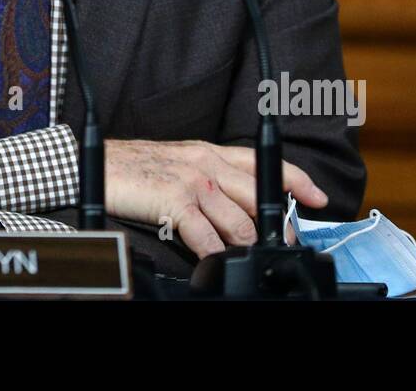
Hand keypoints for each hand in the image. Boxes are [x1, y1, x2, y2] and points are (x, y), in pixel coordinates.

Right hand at [104, 139, 327, 258]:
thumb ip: (207, 179)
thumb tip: (231, 205)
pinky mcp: (174, 201)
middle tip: (286, 245)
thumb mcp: (177, 163)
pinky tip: (215, 264)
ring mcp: (193, 182)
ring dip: (247, 245)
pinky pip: (206, 236)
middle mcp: (207, 163)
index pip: (262, 161)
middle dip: (277, 226)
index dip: (295, 179)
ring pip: (239, 221)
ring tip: (249, 260)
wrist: (98, 166)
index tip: (317, 196)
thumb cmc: (133, 168)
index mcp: (209, 153)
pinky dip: (215, 255)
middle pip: (257, 195)